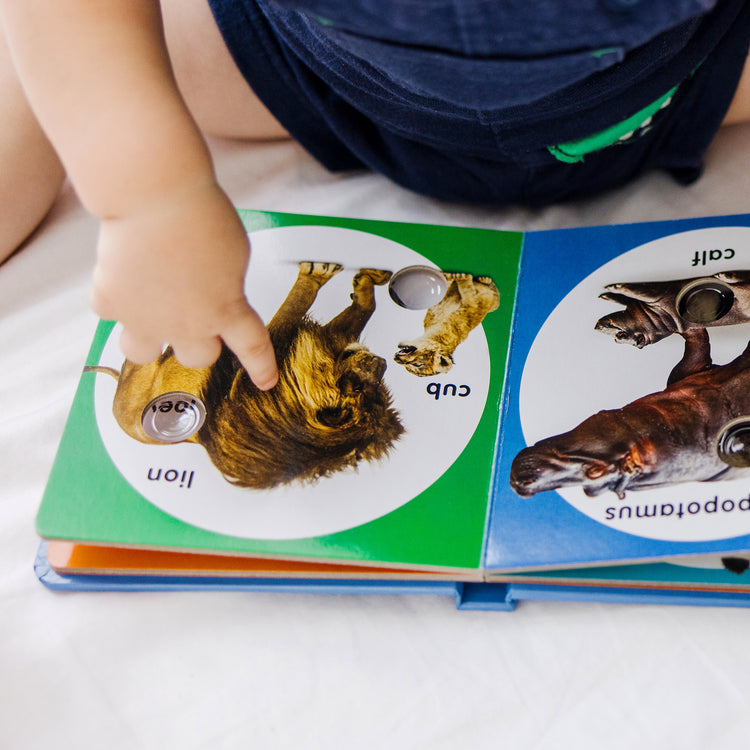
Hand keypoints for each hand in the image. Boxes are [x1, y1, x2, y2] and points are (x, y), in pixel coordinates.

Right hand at [90, 180, 277, 389]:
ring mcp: (146, 320)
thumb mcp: (235, 255)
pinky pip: (110, 313)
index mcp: (226, 311)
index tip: (266, 381)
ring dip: (148, 340)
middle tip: (191, 317)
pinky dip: (114, 298)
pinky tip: (120, 277)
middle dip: (197, 342)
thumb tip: (215, 298)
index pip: (252, 348)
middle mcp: (187, 325)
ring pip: (143, 354)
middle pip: (198, 358)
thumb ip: (228, 286)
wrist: (156, 198)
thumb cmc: (200, 216)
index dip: (260, 367)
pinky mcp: (112, 303)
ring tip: (148, 314)